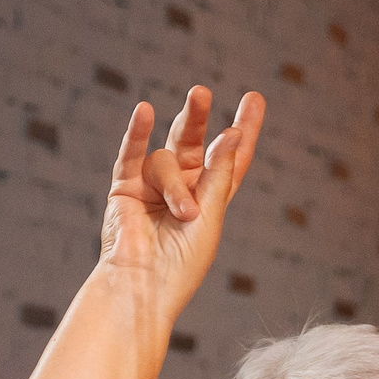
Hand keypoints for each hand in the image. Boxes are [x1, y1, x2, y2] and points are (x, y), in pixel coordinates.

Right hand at [95, 86, 264, 322]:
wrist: (143, 285)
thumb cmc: (182, 262)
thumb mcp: (211, 216)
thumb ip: (219, 173)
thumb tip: (231, 131)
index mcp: (210, 199)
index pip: (230, 158)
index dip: (243, 130)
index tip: (254, 99)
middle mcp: (182, 188)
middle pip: (193, 142)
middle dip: (198, 118)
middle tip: (201, 93)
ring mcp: (152, 186)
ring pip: (166, 161)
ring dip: (175, 185)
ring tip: (181, 212)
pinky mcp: (125, 189)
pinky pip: (131, 154)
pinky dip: (136, 133)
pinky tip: (144, 111)